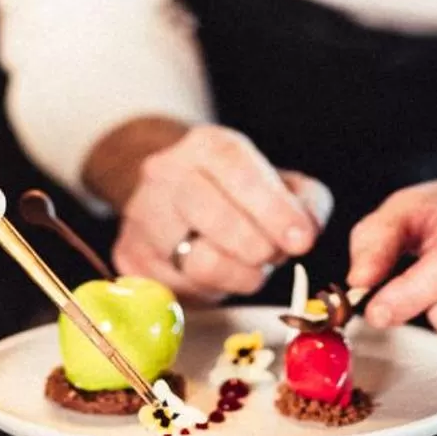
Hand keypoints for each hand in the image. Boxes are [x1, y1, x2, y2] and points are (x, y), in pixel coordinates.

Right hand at [110, 124, 331, 299]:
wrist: (172, 198)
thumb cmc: (238, 194)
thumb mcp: (280, 183)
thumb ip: (307, 202)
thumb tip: (306, 232)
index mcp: (206, 145)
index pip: (238, 170)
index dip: (274, 209)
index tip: (302, 241)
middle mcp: (165, 173)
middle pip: (215, 216)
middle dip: (257, 247)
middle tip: (271, 256)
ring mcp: (142, 215)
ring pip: (198, 262)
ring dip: (238, 275)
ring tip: (246, 265)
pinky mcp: (129, 257)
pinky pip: (180, 290)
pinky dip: (209, 290)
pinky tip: (214, 273)